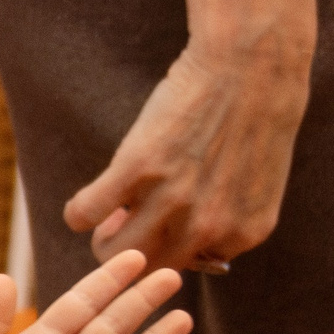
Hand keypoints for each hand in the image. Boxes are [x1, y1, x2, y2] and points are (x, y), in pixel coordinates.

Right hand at [64, 25, 310, 269]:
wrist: (251, 63)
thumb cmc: (253, 117)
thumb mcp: (255, 185)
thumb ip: (228, 220)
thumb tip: (187, 251)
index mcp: (243, 235)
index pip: (189, 269)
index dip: (164, 246)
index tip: (157, 223)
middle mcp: (209, 226)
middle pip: (147, 270)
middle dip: (129, 252)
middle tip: (123, 223)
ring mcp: (173, 199)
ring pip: (113, 251)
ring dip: (102, 237)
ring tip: (106, 213)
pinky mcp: (138, 168)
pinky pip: (85, 213)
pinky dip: (78, 213)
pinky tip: (86, 200)